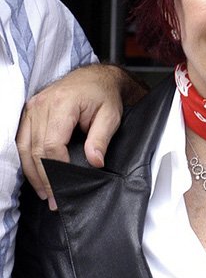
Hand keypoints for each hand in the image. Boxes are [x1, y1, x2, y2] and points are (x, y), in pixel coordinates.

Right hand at [16, 64, 145, 208]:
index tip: (64, 188)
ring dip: (33, 172)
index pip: (51, 145)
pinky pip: (22, 139)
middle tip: (54, 199)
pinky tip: (35, 174)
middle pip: (35, 149)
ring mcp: (32, 108)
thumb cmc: (104, 94)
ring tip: (44, 192)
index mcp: (61, 104)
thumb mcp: (111, 116)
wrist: (96, 77)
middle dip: (44, 178)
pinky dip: (27, 159)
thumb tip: (95, 163)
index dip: (56, 170)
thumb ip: (101, 139)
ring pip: (24, 147)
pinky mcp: (29, 112)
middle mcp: (41, 105)